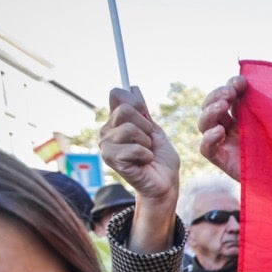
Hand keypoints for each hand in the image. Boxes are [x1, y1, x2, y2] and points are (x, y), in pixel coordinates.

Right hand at [100, 87, 179, 206]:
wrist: (165, 183)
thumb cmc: (161, 159)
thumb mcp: (155, 130)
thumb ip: (142, 111)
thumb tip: (132, 87)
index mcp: (117, 121)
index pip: (117, 94)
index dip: (136, 102)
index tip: (146, 117)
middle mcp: (107, 130)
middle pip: (125, 109)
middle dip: (146, 126)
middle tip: (148, 141)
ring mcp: (106, 144)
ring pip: (129, 128)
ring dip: (146, 143)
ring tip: (146, 153)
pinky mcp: (110, 159)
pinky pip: (133, 147)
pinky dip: (145, 155)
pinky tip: (144, 162)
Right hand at [199, 75, 246, 181]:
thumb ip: (263, 102)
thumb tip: (247, 81)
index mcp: (243, 117)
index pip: (227, 97)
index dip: (229, 86)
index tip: (240, 82)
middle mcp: (232, 130)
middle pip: (210, 107)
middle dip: (216, 95)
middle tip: (229, 93)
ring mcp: (227, 146)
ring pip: (204, 124)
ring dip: (210, 111)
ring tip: (223, 106)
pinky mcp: (224, 162)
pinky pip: (206, 149)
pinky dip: (209, 138)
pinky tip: (220, 131)